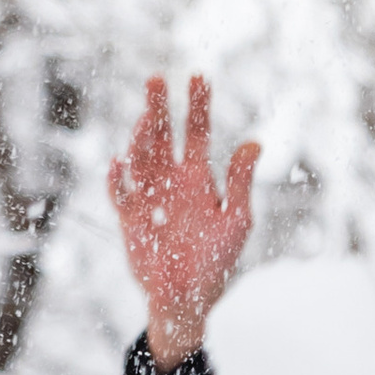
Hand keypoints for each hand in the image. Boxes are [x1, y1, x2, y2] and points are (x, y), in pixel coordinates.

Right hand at [108, 73, 260, 366]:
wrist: (189, 298)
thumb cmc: (217, 260)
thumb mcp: (235, 220)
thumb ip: (241, 182)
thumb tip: (255, 143)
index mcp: (198, 177)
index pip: (196, 132)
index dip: (197, 105)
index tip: (198, 76)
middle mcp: (171, 180)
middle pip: (162, 135)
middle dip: (159, 108)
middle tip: (157, 79)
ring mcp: (148, 196)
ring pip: (139, 157)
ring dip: (139, 137)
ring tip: (144, 120)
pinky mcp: (129, 218)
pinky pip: (121, 193)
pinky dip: (118, 179)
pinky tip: (121, 164)